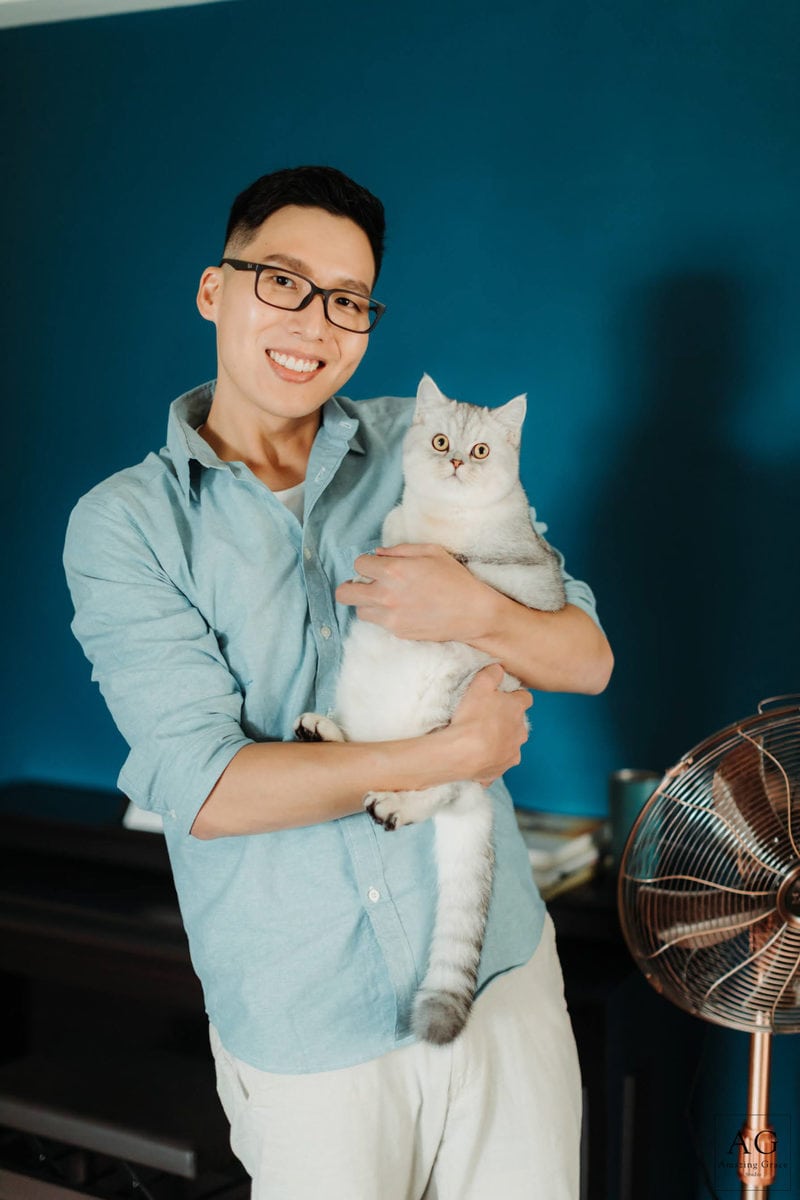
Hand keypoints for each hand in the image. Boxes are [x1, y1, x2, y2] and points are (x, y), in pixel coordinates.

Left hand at [335, 544, 495, 642]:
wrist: (473, 613)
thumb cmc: (455, 579)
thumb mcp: (431, 551)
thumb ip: (400, 549)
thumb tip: (378, 553)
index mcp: (393, 571)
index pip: (358, 565)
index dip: (367, 563)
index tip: (377, 566)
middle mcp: (386, 595)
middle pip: (344, 594)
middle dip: (351, 586)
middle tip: (365, 584)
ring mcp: (390, 617)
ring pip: (360, 611)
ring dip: (368, 602)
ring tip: (386, 598)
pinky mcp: (397, 632)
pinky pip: (379, 623)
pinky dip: (384, 615)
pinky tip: (403, 609)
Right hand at [443, 663, 532, 785]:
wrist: (462, 753)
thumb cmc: (472, 717)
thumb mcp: (480, 684)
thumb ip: (492, 673)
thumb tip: (498, 668)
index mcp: (517, 710)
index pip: (525, 698)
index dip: (514, 696)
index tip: (501, 697)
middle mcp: (520, 732)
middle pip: (518, 723)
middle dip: (506, 721)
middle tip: (485, 718)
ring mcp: (512, 753)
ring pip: (510, 744)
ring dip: (498, 741)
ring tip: (478, 739)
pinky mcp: (501, 770)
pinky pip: (496, 763)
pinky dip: (489, 761)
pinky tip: (475, 757)